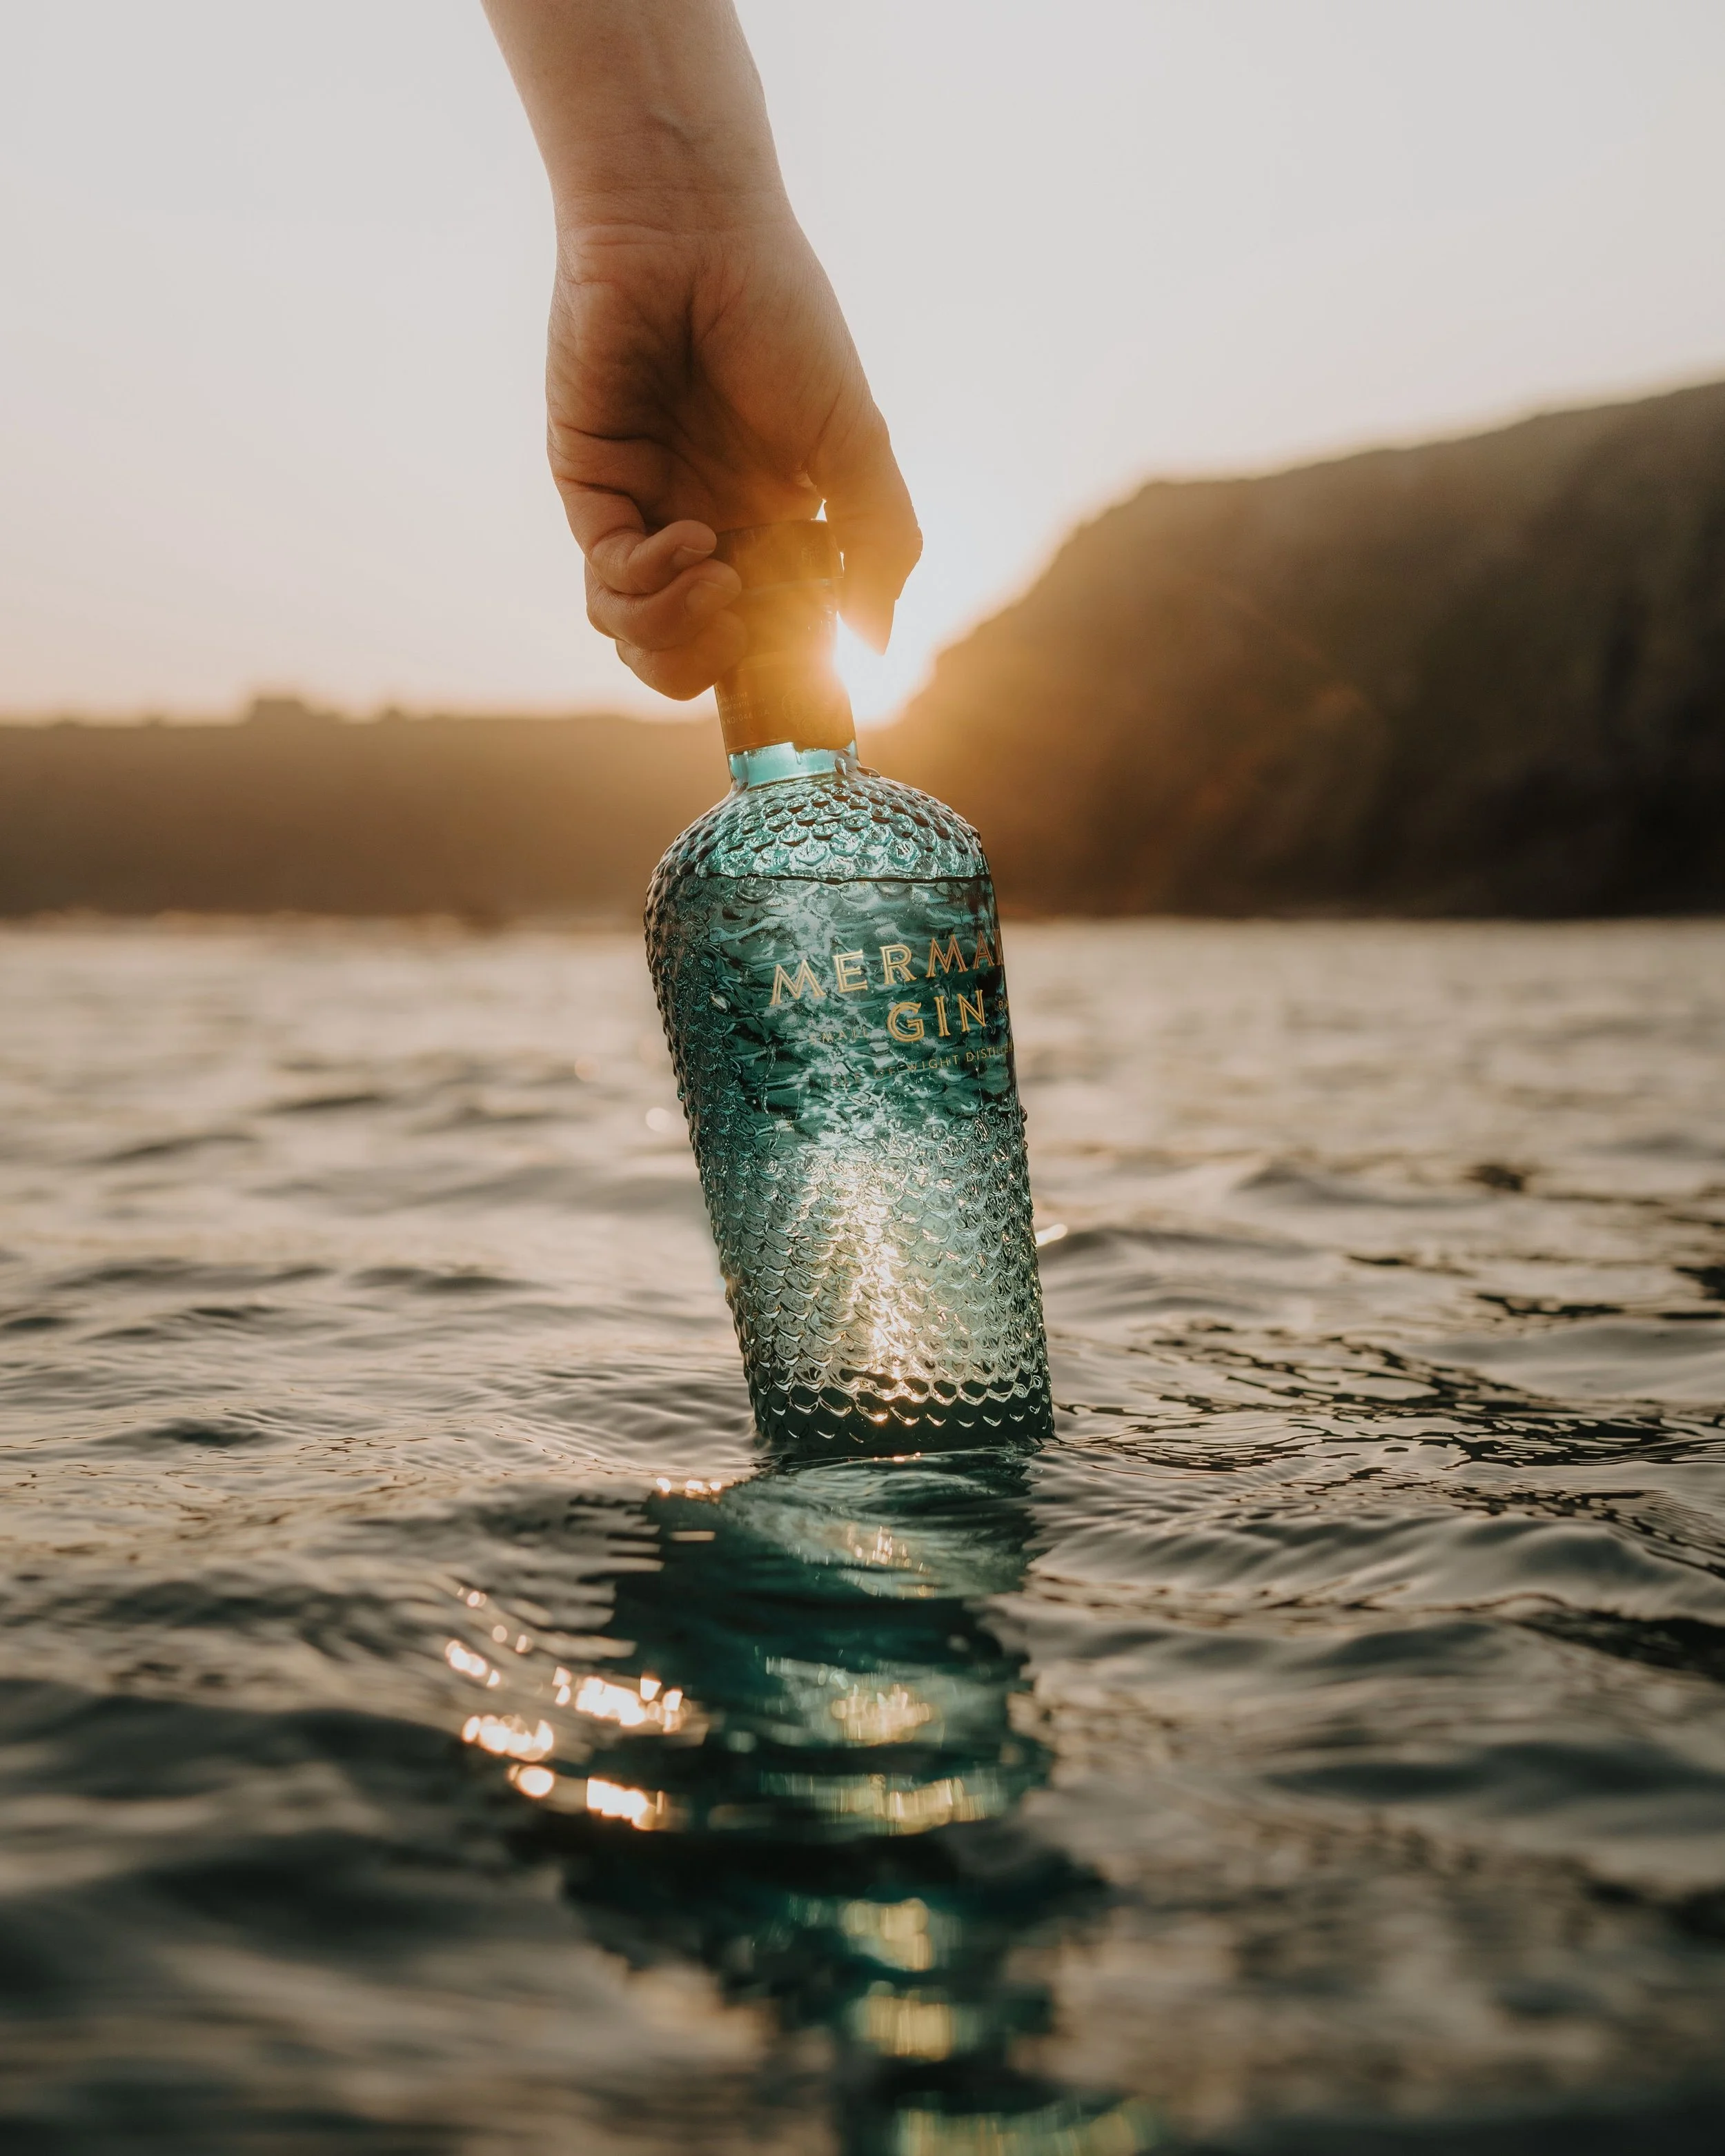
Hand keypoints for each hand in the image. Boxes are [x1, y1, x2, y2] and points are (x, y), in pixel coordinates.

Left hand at [548, 210, 920, 698]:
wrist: (694, 232)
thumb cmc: (783, 321)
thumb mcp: (857, 446)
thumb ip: (881, 546)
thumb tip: (876, 648)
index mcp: (766, 526)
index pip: (758, 636)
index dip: (774, 668)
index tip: (804, 657)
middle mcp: (700, 526)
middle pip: (684, 657)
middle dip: (711, 666)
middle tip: (744, 628)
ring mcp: (641, 510)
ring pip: (632, 634)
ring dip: (676, 631)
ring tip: (717, 580)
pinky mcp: (590, 487)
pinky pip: (606, 577)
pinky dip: (648, 578)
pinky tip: (688, 537)